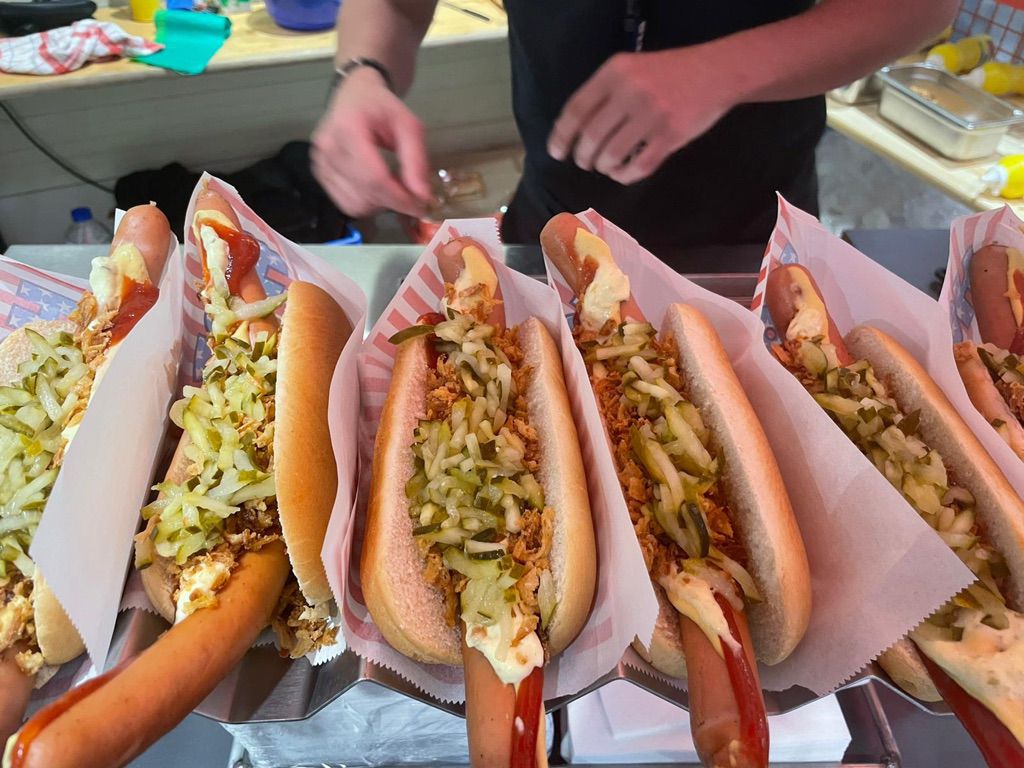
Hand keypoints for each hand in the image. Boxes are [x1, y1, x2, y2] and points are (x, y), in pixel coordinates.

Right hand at [312, 68, 432, 217]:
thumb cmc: (382, 107)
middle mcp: (328, 147)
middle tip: (410, 194)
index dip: (398, 197)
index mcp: (348, 128)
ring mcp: (319, 162)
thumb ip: (416, 160)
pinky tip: (376, 187)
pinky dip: (365, 202)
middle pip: (364, 193)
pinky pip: (345, 203)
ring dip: (379, 204)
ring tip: (392, 186)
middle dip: (392, 201)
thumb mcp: (408, 125)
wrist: (354, 96)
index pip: (373, 177)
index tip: (420, 206)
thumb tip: (422, 196)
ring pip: (354, 204)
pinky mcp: (319, 174)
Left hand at [548, 48, 736, 185]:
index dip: (562, 135)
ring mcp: (652, 115)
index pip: (576, 109)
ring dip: (603, 166)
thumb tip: (572, 130)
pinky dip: (624, 175)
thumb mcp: (631, 69)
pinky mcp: (671, 136)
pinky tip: (622, 172)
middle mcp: (631, 92)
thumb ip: (605, 92)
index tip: (556, 152)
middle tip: (584, 162)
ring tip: (604, 165)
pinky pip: (639, 166)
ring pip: (613, 154)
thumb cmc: (668, 73)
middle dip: (582, 156)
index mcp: (615, 73)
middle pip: (592, 136)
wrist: (715, 72)